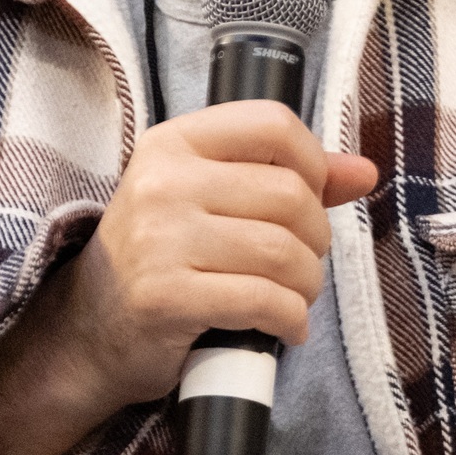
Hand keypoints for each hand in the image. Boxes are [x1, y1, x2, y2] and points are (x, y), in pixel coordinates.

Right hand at [56, 98, 380, 409]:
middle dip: (316, 238)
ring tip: (295, 296)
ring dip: (308, 285)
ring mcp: (159, 240)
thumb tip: (364, 171)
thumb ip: (286, 177)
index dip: (313, 162)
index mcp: (173, 144)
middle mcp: (162, 183)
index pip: (272, 124)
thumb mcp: (209, 199)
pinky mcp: (165, 298)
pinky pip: (264, 302)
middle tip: (302, 262)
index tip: (312, 197)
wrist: (90, 330)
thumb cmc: (161, 256)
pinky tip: (285, 328)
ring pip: (283, 253)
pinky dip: (291, 320)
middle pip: (290, 195)